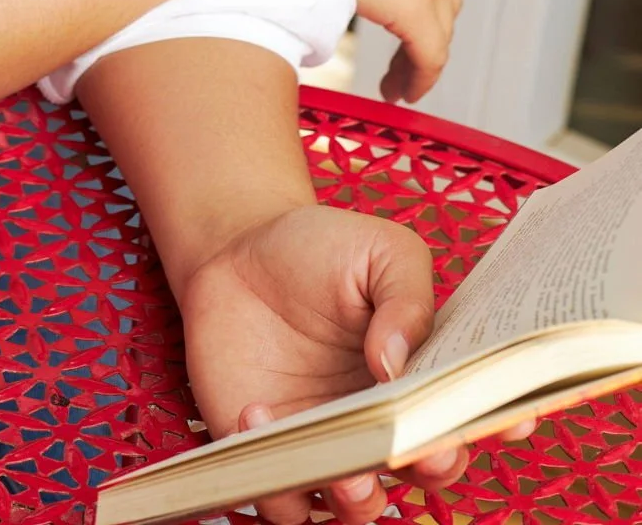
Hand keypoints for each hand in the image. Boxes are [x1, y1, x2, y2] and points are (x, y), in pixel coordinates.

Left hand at [179, 202, 533, 524]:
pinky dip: (275, 478)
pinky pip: (281, 495)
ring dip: (359, 501)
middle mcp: (385, 421)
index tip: (509, 417)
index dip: (500, 419)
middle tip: (422, 448)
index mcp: (424, 373)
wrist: (237, 252)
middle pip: (427, 469)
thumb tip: (397, 364)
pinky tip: (256, 412)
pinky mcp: (274, 453)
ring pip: (359, 506)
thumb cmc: (318, 249)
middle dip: (433, 467)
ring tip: (343, 471)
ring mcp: (332, 444)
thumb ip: (405, 298)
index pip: (475, 410)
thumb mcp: (375, 249)